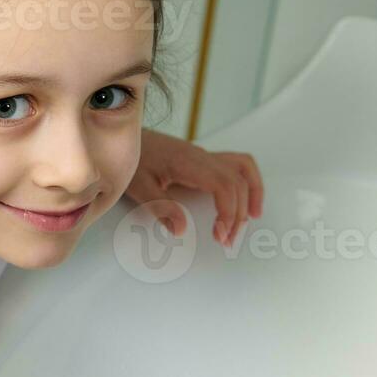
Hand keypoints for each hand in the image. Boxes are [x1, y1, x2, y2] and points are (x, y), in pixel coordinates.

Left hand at [125, 128, 263, 245]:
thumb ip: (160, 207)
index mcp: (188, 162)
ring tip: (249, 220)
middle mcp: (201, 156)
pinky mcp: (204, 159)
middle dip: (237, 213)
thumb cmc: (131, 160)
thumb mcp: (139, 185)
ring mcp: (205, 155)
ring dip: (251, 194)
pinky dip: (247, 182)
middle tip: (226, 240)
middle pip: (236, 182)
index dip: (229, 210)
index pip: (223, 184)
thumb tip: (181, 231)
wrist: (124, 136)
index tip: (221, 233)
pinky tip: (245, 200)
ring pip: (243, 169)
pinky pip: (236, 165)